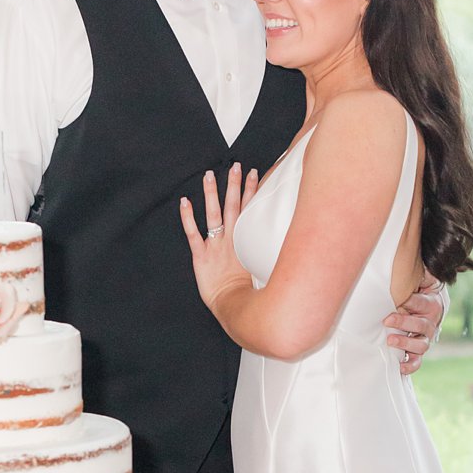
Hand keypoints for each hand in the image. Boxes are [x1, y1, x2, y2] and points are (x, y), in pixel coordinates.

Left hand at [180, 164, 256, 313]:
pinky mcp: (200, 255)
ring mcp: (215, 246)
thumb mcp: (260, 267)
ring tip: (209, 175)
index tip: (253, 172)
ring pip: (214, 215)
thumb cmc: (246, 291)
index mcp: (244, 240)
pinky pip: (193, 233)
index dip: (250, 190)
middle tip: (235, 166)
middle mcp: (230, 239)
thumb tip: (288, 242)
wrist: (233, 305)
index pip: (249, 209)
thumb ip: (266, 250)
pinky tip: (184, 202)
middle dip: (234, 185)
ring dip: (212, 194)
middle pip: (233, 206)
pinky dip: (188, 217)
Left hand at [385, 272, 445, 374]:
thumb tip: (415, 254)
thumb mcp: (420, 280)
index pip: (423, 303)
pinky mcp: (417, 353)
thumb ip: (419, 272)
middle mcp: (430, 323)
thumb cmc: (417, 293)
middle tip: (387, 320)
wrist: (427, 312)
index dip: (412, 302)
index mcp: (432, 304)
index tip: (400, 300)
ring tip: (390, 340)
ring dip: (406, 344)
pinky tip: (398, 366)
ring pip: (421, 345)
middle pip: (421, 325)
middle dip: (405, 323)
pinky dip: (408, 366)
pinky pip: (417, 362)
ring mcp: (425, 339)